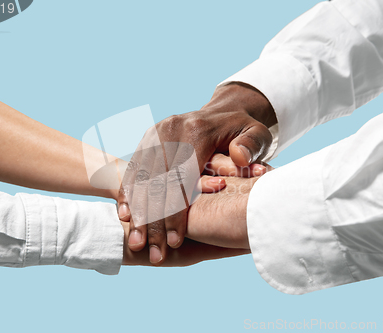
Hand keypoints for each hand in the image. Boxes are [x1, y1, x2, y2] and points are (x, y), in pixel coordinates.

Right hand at [119, 83, 276, 264]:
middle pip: (158, 182)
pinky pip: (135, 169)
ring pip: (142, 178)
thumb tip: (239, 157)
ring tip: (135, 244)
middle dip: (154, 222)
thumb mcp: (257, 134)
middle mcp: (171, 129)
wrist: (225, 109)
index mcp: (197, 130)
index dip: (177, 213)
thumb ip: (251, 145)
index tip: (175, 242)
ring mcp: (157, 133)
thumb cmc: (244, 130)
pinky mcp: (148, 139)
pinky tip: (124, 216)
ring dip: (138, 214)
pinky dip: (129, 194)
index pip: (182, 178)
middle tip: (154, 254)